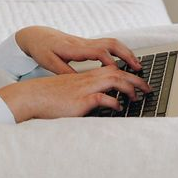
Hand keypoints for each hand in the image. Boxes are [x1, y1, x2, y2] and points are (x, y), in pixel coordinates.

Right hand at [0, 66, 153, 121]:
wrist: (30, 97)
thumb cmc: (47, 98)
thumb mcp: (68, 93)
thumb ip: (82, 94)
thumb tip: (96, 102)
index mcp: (84, 77)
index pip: (111, 70)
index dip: (127, 74)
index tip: (138, 82)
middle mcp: (86, 80)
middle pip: (117, 72)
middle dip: (136, 79)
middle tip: (148, 88)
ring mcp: (83, 89)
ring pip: (113, 80)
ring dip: (129, 88)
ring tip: (137, 97)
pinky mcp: (80, 100)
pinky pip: (102, 98)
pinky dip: (114, 102)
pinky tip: (118, 108)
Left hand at [14, 26, 141, 74]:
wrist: (35, 35)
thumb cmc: (41, 49)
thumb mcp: (49, 63)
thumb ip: (64, 71)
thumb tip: (80, 81)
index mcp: (74, 48)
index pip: (98, 52)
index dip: (110, 62)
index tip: (119, 73)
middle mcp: (83, 43)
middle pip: (110, 44)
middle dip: (126, 55)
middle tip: (138, 68)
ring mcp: (86, 41)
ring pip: (111, 42)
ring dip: (126, 52)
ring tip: (137, 65)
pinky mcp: (86, 43)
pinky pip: (107, 44)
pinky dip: (119, 51)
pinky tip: (125, 61)